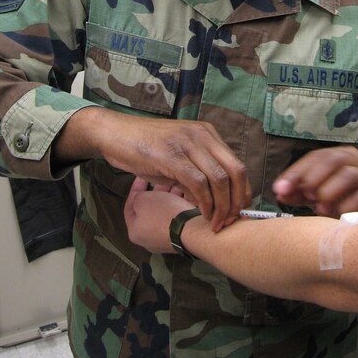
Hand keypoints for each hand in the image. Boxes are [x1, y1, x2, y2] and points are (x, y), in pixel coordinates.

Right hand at [55, 107, 250, 229]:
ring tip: (215, 223)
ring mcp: (187, 143)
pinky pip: (198, 182)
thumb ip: (197, 172)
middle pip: (236, 171)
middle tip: (231, 221)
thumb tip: (213, 199)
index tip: (237, 213)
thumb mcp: (177, 156)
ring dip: (221, 206)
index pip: (238, 165)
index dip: (242, 192)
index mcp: (207, 134)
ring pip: (220, 178)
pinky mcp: (172, 155)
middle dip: (237, 201)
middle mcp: (202, 135)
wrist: (115, 134)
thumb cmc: (145, 147)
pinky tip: (201, 213)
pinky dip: (204, 202)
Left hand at [124, 178, 195, 252]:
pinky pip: (177, 218)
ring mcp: (165, 240)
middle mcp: (148, 239)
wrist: (192, 230)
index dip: (135, 189)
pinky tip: (186, 195)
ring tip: (178, 185)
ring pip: (165, 212)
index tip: (141, 177)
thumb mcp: (143, 200)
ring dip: (170, 198)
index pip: (130, 207)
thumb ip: (137, 198)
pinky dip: (179, 206)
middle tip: (163, 180)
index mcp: (135, 232)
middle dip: (156, 193)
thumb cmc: (163, 214)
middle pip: (149, 210)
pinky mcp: (181, 237)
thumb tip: (140, 200)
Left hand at [273, 146, 357, 216]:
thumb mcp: (319, 195)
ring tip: (319, 206)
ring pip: (351, 175)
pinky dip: (346, 205)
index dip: (296, 171)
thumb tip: (280, 191)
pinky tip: (336, 214)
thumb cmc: (344, 204)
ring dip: (329, 190)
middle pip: (335, 159)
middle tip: (305, 194)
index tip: (280, 188)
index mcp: (343, 156)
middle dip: (314, 176)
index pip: (318, 156)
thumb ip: (299, 192)